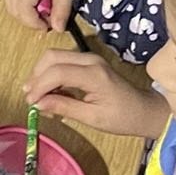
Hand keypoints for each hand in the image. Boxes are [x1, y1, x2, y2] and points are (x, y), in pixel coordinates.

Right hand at [5, 0, 71, 31]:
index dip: (35, 23)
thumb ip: (62, 8)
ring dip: (25, 14)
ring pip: (10, 7)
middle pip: (15, 11)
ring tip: (42, 8)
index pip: (23, 11)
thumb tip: (57, 29)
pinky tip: (35, 1)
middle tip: (48, 17)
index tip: (48, 25)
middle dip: (31, 20)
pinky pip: (10, 0)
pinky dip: (21, 6)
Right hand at [25, 49, 168, 141]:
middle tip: (31, 97)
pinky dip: (51, 74)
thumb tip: (38, 104)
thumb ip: (64, 107)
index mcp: (94, 74)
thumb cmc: (122, 117)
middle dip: (36, 76)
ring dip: (42, 74)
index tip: (31, 102)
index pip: (57, 71)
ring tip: (39, 97)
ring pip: (54, 57)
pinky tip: (50, 92)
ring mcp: (89, 58)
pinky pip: (62, 62)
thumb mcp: (93, 118)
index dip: (39, 85)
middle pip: (52, 57)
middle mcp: (90, 60)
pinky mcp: (88, 62)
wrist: (144, 110)